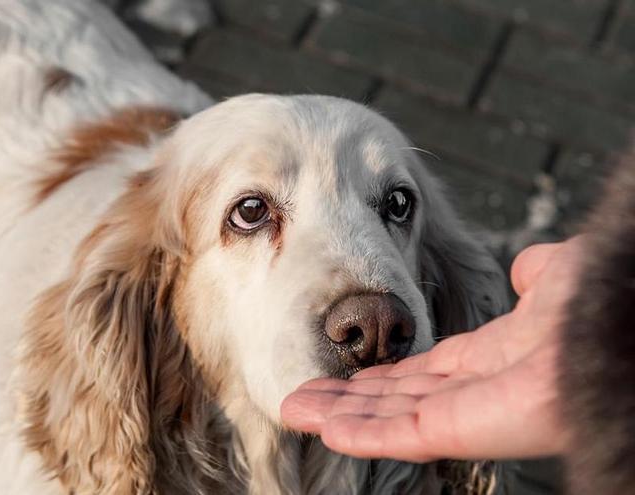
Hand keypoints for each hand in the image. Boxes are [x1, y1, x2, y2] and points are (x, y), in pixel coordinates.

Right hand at [281, 239, 583, 461]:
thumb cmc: (606, 301)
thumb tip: (526, 265)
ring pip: (388, 420)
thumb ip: (539, 275)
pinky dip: (359, 432)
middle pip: (395, 400)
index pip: (423, 373)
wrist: (623, 326)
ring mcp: (467, 413)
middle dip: (346, 398)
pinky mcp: (462, 428)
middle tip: (300, 395)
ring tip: (293, 409)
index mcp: (495, 360)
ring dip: (339, 415)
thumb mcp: (562, 280)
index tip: (347, 371)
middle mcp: (475, 391)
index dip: (382, 374)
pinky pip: (401, 434)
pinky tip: (321, 424)